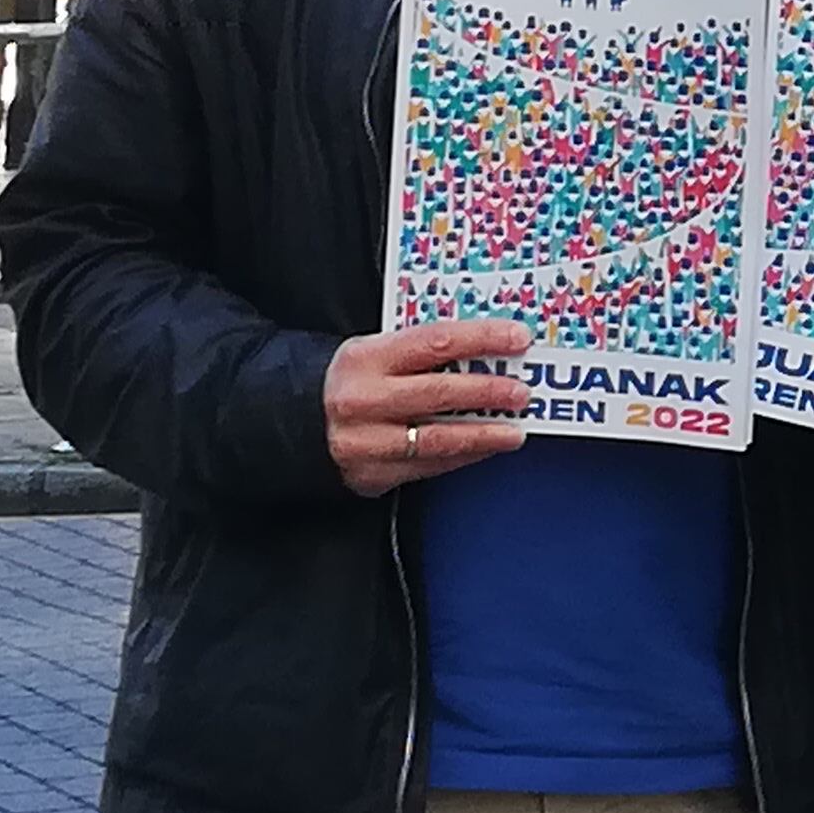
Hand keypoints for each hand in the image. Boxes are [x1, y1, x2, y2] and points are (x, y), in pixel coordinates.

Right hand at [326, 318, 535, 497]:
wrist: (291, 422)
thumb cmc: (348, 381)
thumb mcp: (373, 352)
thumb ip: (419, 351)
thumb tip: (484, 349)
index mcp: (367, 357)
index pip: (435, 342)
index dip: (481, 339)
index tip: (516, 338)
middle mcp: (364, 399)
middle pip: (440, 393)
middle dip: (489, 393)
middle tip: (522, 392)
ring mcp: (366, 441)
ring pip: (437, 438)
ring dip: (483, 435)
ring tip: (515, 431)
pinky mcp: (370, 474)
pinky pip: (427, 466)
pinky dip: (461, 457)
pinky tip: (484, 448)